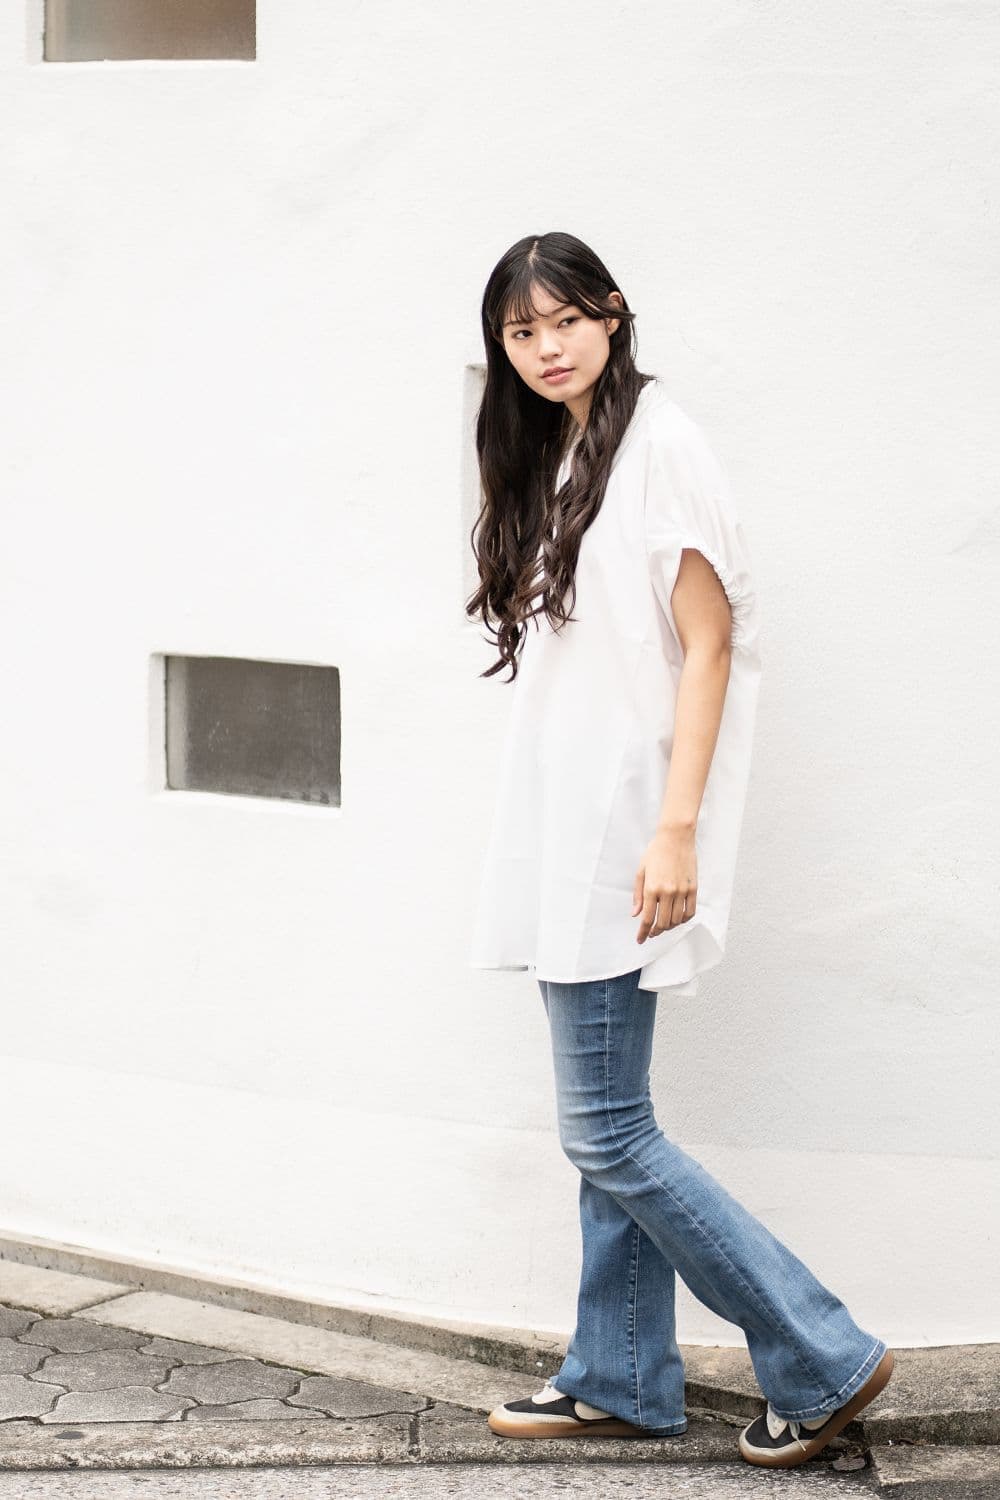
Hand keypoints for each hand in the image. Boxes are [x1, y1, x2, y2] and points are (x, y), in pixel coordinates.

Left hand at [632, 826, 697, 942]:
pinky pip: (690, 911)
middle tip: (652, 933)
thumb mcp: (641, 871)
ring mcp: (682, 891)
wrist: (676, 837)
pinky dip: (684, 919)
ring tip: (664, 925)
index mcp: (652, 888)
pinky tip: (678, 919)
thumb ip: (638, 895)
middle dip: (656, 931)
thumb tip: (636, 913)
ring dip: (669, 927)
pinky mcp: (693, 888)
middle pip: (663, 923)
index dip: (643, 933)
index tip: (641, 940)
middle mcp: (667, 892)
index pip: (647, 918)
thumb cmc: (656, 851)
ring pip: (677, 920)